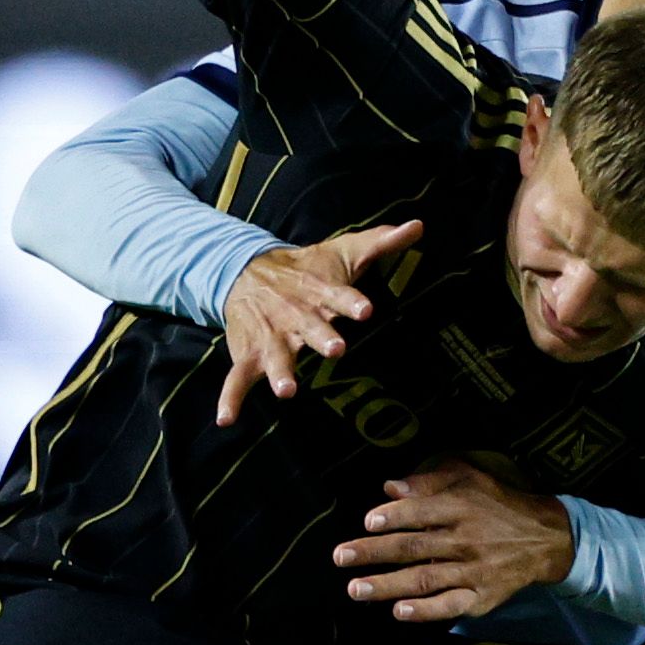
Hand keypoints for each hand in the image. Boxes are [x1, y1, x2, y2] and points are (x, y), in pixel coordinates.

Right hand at [215, 219, 418, 426]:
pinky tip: (226, 419)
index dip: (352, 302)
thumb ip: (383, 242)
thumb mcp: (346, 251)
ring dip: (281, 373)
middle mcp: (297, 316)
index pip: (340, 296)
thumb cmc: (308, 269)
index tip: (365, 309)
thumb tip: (418, 225)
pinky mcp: (250, 354)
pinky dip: (230, 399)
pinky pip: (238, 378)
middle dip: (323, 338)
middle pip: (311, 328)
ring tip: (286, 391)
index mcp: (321, 292)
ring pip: (277, 356)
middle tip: (337, 349)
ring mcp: (272, 337)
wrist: (247, 270)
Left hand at [332, 461, 575, 624]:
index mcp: (462, 507)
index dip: (395, 516)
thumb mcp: (471, 479)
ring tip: (355, 588)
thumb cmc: (497, 504)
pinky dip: (425, 611)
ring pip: (424, 579)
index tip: (368, 521)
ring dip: (387, 585)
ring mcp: (473, 572)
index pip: (423, 512)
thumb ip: (430, 481)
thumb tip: (390, 487)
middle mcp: (466, 540)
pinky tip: (399, 612)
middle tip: (341, 557)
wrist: (545, 539)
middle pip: (415, 547)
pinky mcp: (481, 598)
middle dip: (374, 552)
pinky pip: (450, 606)